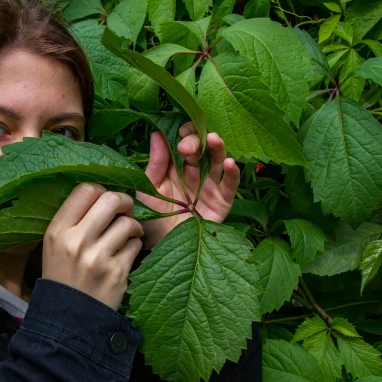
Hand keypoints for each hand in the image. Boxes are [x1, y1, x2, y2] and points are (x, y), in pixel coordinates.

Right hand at [42, 183, 143, 310]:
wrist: (68, 317)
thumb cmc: (62, 275)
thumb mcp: (54, 244)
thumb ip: (73, 219)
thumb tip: (102, 194)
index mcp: (58, 230)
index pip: (85, 190)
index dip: (101, 190)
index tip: (104, 201)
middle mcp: (77, 241)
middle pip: (111, 200)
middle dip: (124, 201)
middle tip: (125, 210)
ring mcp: (98, 257)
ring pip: (128, 223)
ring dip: (132, 227)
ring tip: (126, 235)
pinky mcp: (117, 273)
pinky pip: (135, 245)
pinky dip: (133, 246)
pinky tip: (124, 254)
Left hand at [135, 123, 240, 248]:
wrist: (162, 248)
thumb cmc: (151, 219)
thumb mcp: (148, 190)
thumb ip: (155, 164)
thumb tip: (156, 133)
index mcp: (176, 168)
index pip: (183, 142)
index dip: (184, 134)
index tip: (178, 133)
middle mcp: (195, 174)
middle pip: (201, 149)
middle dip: (196, 142)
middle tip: (187, 147)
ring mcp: (210, 186)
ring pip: (218, 161)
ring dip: (217, 148)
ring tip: (214, 139)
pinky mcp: (222, 201)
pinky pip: (231, 184)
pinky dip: (232, 172)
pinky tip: (229, 163)